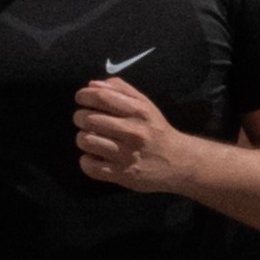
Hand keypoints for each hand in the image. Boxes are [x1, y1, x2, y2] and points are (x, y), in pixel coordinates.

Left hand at [74, 78, 200, 196]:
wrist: (179, 162)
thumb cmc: (156, 130)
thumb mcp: (145, 104)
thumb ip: (120, 90)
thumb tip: (92, 85)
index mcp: (138, 112)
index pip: (100, 97)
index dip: (83, 95)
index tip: (82, 99)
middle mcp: (133, 132)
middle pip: (88, 119)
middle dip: (80, 117)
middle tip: (86, 121)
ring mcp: (126, 155)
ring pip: (85, 141)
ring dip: (83, 139)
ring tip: (92, 139)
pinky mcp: (122, 174)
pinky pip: (89, 166)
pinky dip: (87, 161)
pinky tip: (96, 157)